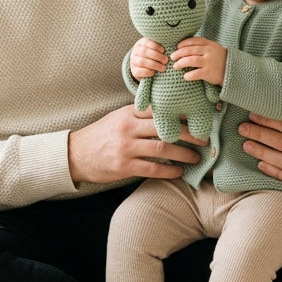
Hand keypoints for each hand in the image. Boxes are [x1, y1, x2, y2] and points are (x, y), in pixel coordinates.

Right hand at [68, 104, 207, 184]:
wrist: (76, 154)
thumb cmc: (101, 135)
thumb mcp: (118, 118)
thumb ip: (139, 115)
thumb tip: (168, 114)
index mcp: (128, 113)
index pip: (160, 109)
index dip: (181, 113)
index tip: (198, 117)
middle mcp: (128, 127)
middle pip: (166, 128)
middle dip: (189, 133)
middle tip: (204, 138)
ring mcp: (126, 147)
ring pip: (162, 148)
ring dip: (183, 153)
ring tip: (196, 157)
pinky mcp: (123, 166)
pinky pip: (152, 168)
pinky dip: (169, 170)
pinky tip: (179, 172)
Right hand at [130, 38, 167, 79]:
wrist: (143, 67)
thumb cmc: (153, 56)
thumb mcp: (155, 49)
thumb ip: (160, 47)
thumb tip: (171, 47)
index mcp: (141, 43)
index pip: (146, 42)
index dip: (155, 46)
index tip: (163, 50)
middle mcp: (135, 51)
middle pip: (144, 52)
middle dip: (157, 56)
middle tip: (166, 60)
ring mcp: (133, 61)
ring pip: (142, 61)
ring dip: (154, 65)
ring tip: (163, 68)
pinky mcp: (134, 71)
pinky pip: (139, 71)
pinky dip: (147, 72)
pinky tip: (154, 72)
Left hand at [171, 36, 225, 85]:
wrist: (233, 70)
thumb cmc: (219, 58)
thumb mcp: (213, 48)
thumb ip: (202, 45)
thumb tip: (185, 46)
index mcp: (209, 44)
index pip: (194, 41)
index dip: (184, 43)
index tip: (178, 46)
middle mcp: (208, 52)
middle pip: (190, 50)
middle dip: (179, 53)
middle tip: (172, 57)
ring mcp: (209, 62)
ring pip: (191, 60)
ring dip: (181, 63)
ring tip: (175, 66)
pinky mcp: (209, 73)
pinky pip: (196, 73)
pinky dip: (189, 75)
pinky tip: (185, 76)